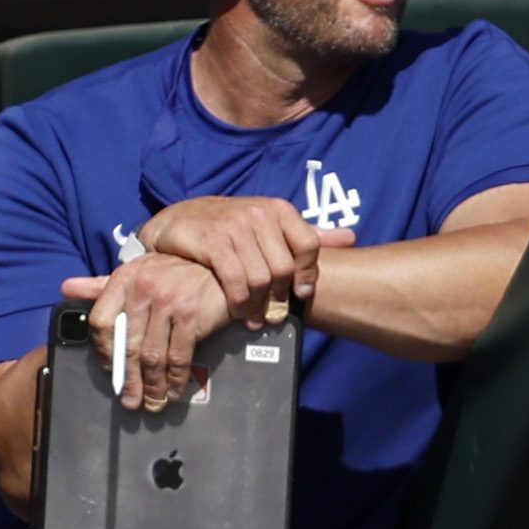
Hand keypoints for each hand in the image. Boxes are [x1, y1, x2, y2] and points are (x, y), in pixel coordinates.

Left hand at [61, 253, 232, 412]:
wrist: (217, 265)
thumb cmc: (172, 272)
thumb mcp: (135, 273)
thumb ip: (101, 286)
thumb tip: (66, 288)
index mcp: (123, 280)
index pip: (100, 321)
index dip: (103, 350)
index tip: (110, 369)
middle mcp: (142, 289)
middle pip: (128, 345)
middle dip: (129, 379)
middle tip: (130, 401)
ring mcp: (167, 302)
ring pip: (153, 356)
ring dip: (152, 386)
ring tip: (152, 402)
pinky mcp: (191, 315)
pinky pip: (178, 356)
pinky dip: (176, 379)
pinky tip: (174, 391)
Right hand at [135, 196, 350, 326]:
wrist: (177, 220)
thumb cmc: (226, 226)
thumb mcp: (267, 224)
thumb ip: (306, 233)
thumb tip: (351, 237)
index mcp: (277, 209)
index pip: (308, 244)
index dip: (307, 273)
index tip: (300, 293)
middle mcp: (258, 213)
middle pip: (284, 267)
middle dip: (280, 297)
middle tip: (275, 315)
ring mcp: (234, 226)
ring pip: (261, 277)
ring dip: (260, 306)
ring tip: (256, 319)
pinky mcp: (212, 241)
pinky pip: (236, 280)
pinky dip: (240, 303)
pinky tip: (240, 313)